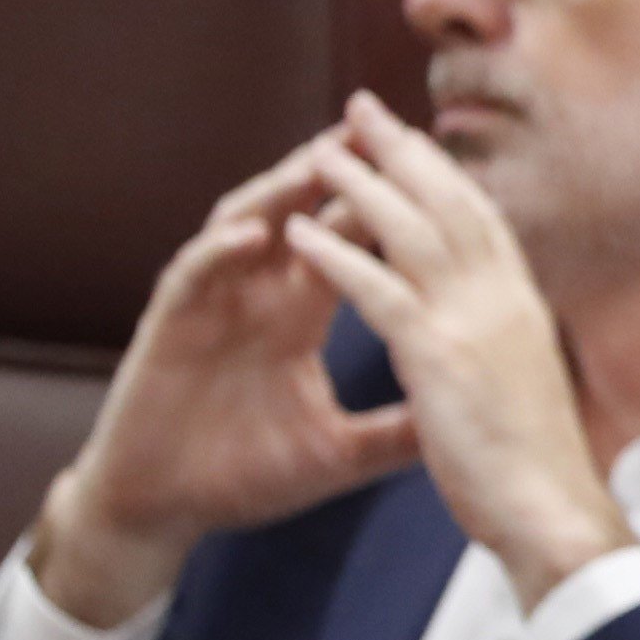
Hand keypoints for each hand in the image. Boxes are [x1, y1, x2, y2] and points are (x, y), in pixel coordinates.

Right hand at [31, 139, 431, 626]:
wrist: (165, 509)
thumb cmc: (244, 476)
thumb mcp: (342, 453)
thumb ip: (403, 429)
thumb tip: (474, 419)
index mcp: (299, 314)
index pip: (355, 246)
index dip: (394, 211)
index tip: (446, 179)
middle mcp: (258, 296)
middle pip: (304, 217)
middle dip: (342, 174)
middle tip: (386, 130)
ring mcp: (212, 304)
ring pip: (247, 227)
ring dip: (281, 192)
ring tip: (321, 159)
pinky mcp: (169, 325)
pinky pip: (194, 276)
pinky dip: (221, 253)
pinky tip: (253, 236)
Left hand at [274, 92, 629, 608]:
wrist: (555, 517)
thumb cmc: (541, 474)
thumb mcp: (525, 396)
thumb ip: (503, 356)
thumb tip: (493, 348)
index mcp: (523, 312)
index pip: (483, 222)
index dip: (445, 176)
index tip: (413, 144)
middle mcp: (505, 302)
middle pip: (448, 204)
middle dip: (403, 152)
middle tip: (362, 111)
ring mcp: (474, 323)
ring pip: (411, 231)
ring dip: (360, 185)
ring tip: (319, 152)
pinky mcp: (438, 355)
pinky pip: (376, 289)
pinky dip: (334, 254)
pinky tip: (297, 232)